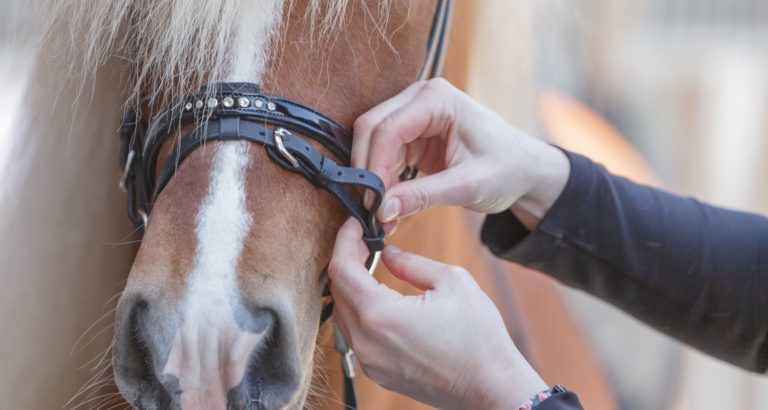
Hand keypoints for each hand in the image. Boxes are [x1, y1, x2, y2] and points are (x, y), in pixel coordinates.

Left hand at [328, 218, 546, 408]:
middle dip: (346, 260)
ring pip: (343, 315)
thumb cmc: (479, 337)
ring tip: (368, 264)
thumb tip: (388, 254)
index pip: (342, 269)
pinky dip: (359, 311)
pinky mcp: (378, 372)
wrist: (491, 388)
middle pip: (337, 291)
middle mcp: (366, 342)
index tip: (354, 223)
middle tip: (363, 241)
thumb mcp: (452, 282)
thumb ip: (412, 263)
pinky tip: (377, 296)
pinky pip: (356, 336)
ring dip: (350, 286)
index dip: (345, 240)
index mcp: (380, 315)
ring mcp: (369, 362)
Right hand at [352, 78, 568, 230]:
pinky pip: (382, 154)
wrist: (524, 169)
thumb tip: (382, 209)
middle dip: (366, 170)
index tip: (371, 202)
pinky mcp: (411, 134)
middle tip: (369, 210)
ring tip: (380, 214)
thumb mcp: (468, 186)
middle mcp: (420, 98)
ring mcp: (413, 114)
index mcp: (437, 99)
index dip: (373, 165)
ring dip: (371, 178)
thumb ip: (423, 195)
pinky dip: (381, 180)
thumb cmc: (507, 169)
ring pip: (371, 142)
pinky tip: (387, 206)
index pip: (388, 128)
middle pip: (371, 129)